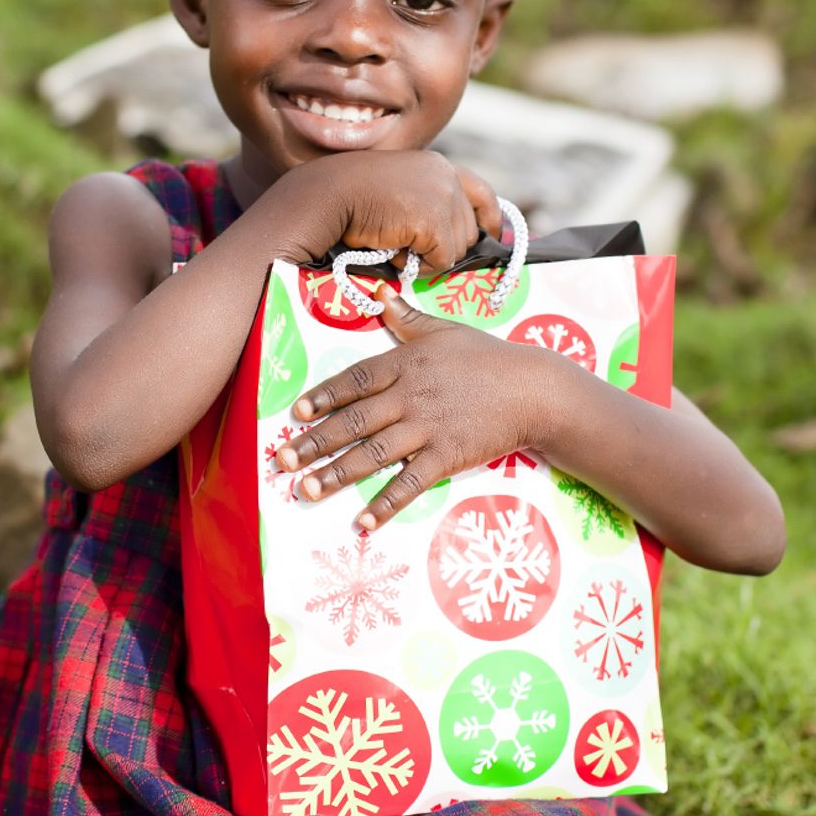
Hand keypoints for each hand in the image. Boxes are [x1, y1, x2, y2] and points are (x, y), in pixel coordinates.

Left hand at [274, 281, 568, 530]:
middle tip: (282, 461)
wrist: (533, 390)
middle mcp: (409, 396)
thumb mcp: (445, 330)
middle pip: (352, 421)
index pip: (353, 380)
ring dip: (336, 475)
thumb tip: (381, 294)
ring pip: (371, 454)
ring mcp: (426, 428)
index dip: (322, 398)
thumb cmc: (488, 357)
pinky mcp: (446, 457)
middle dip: (313, 443)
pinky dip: (385, 503)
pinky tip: (362, 521)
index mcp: (405, 363)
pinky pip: (409, 483)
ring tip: (306, 491)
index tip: (295, 414)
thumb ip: (406, 317)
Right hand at [275, 151, 502, 275]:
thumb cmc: (348, 196)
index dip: (489, 216)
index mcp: (436, 165)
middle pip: (468, 229)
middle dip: (444, 245)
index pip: (480, 191)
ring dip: (428, 255)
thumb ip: (422, 200)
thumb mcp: (394, 189)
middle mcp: (445, 176)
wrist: (326, 196)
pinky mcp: (434, 221)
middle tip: (410, 247)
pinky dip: (419, 265)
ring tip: (394, 243)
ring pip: (456, 248)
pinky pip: (441, 260)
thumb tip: (446, 237)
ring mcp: (442, 197)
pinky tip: (392, 249)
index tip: (492, 232)